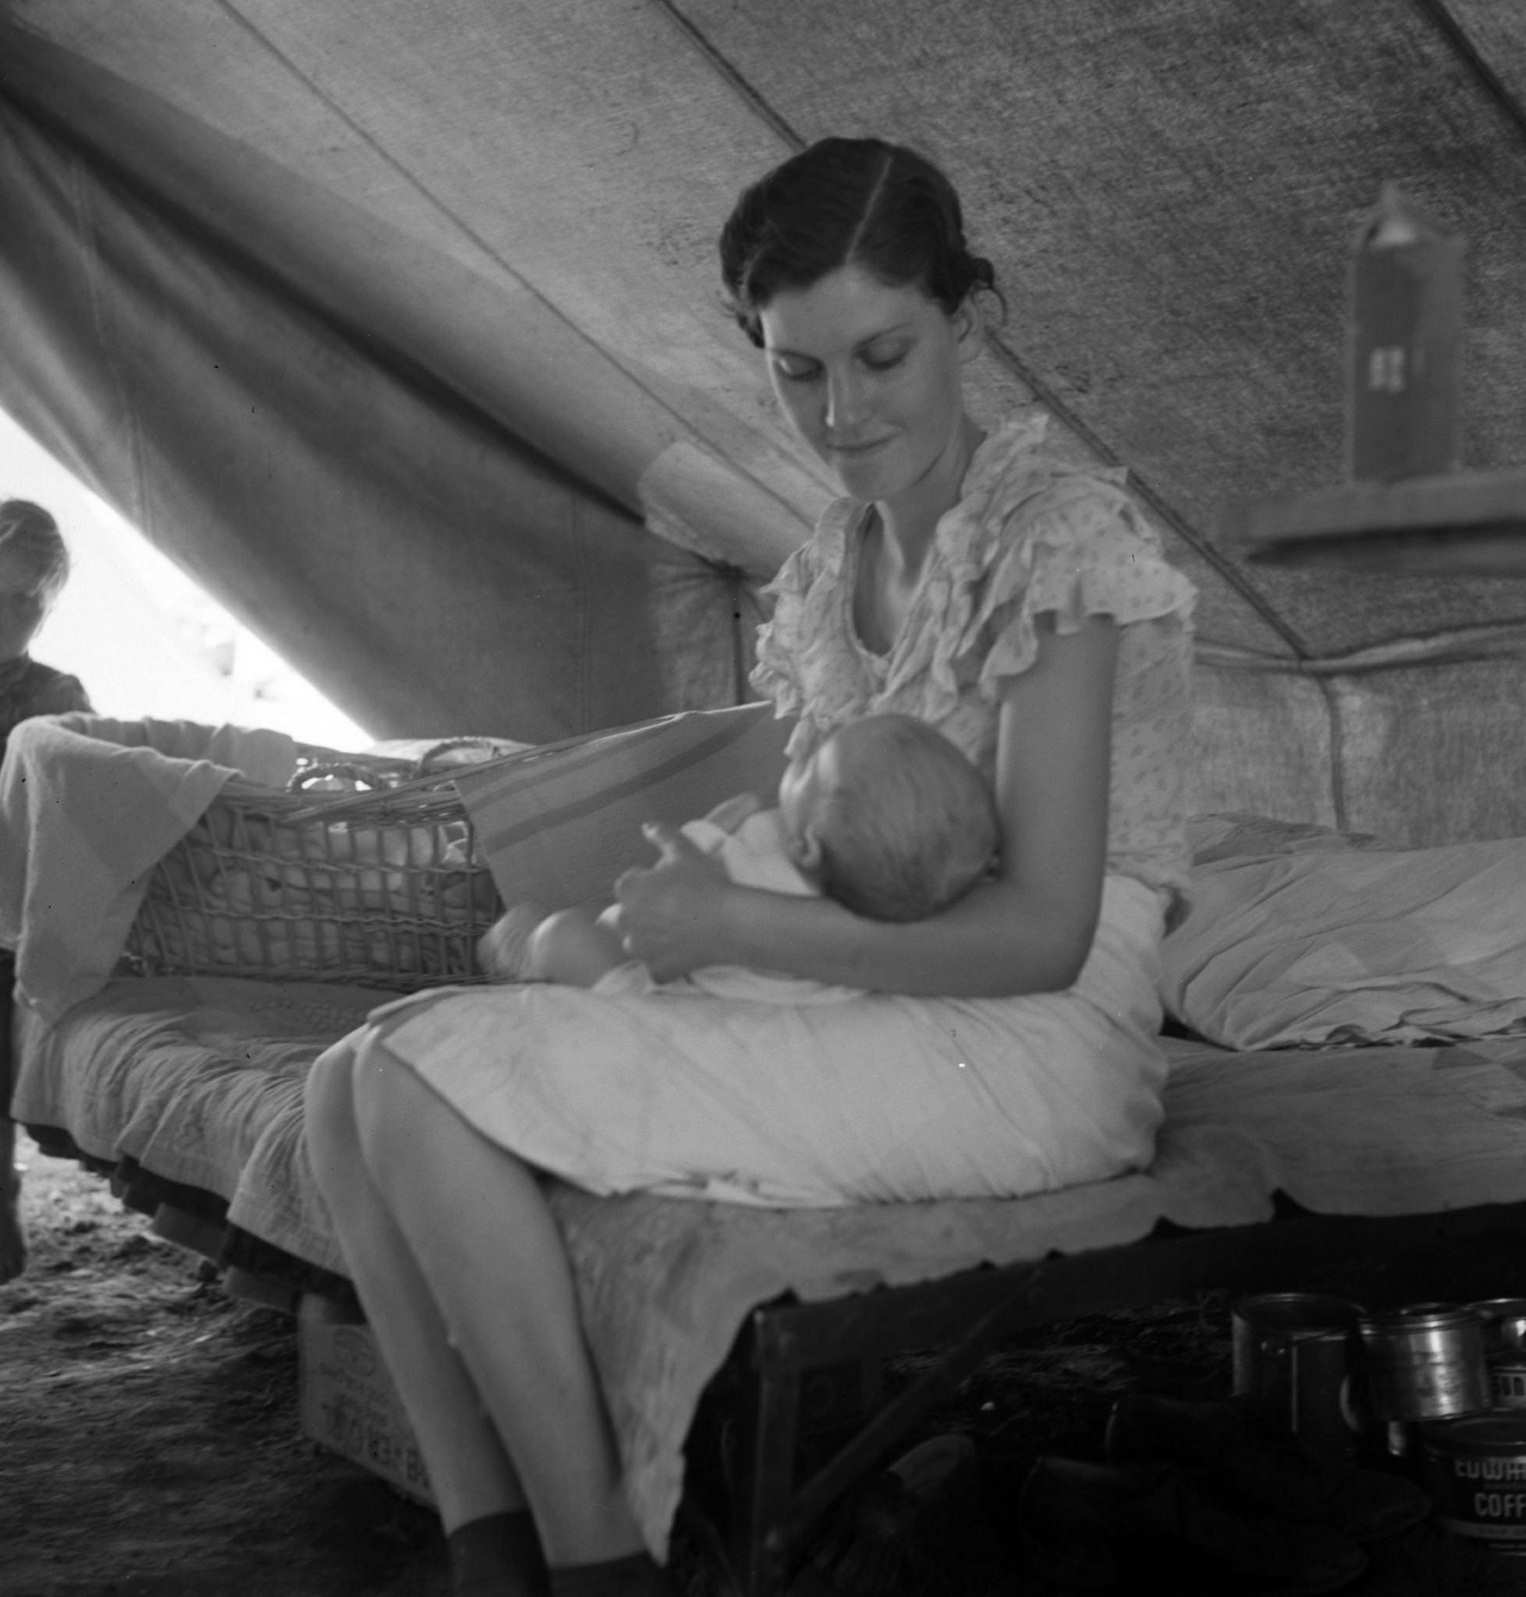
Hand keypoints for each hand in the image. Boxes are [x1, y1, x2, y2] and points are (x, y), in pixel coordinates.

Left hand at [611, 823, 732, 980]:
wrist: (729, 923)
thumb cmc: (705, 883)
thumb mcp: (684, 850)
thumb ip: (661, 834)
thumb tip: (646, 826)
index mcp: (628, 890)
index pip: (628, 885)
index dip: (648, 884)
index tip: (668, 887)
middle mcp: (625, 922)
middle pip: (627, 916)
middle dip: (643, 913)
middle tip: (673, 910)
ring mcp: (640, 950)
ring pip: (637, 944)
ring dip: (649, 939)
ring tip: (677, 931)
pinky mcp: (656, 971)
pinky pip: (656, 967)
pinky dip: (665, 963)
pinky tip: (683, 952)